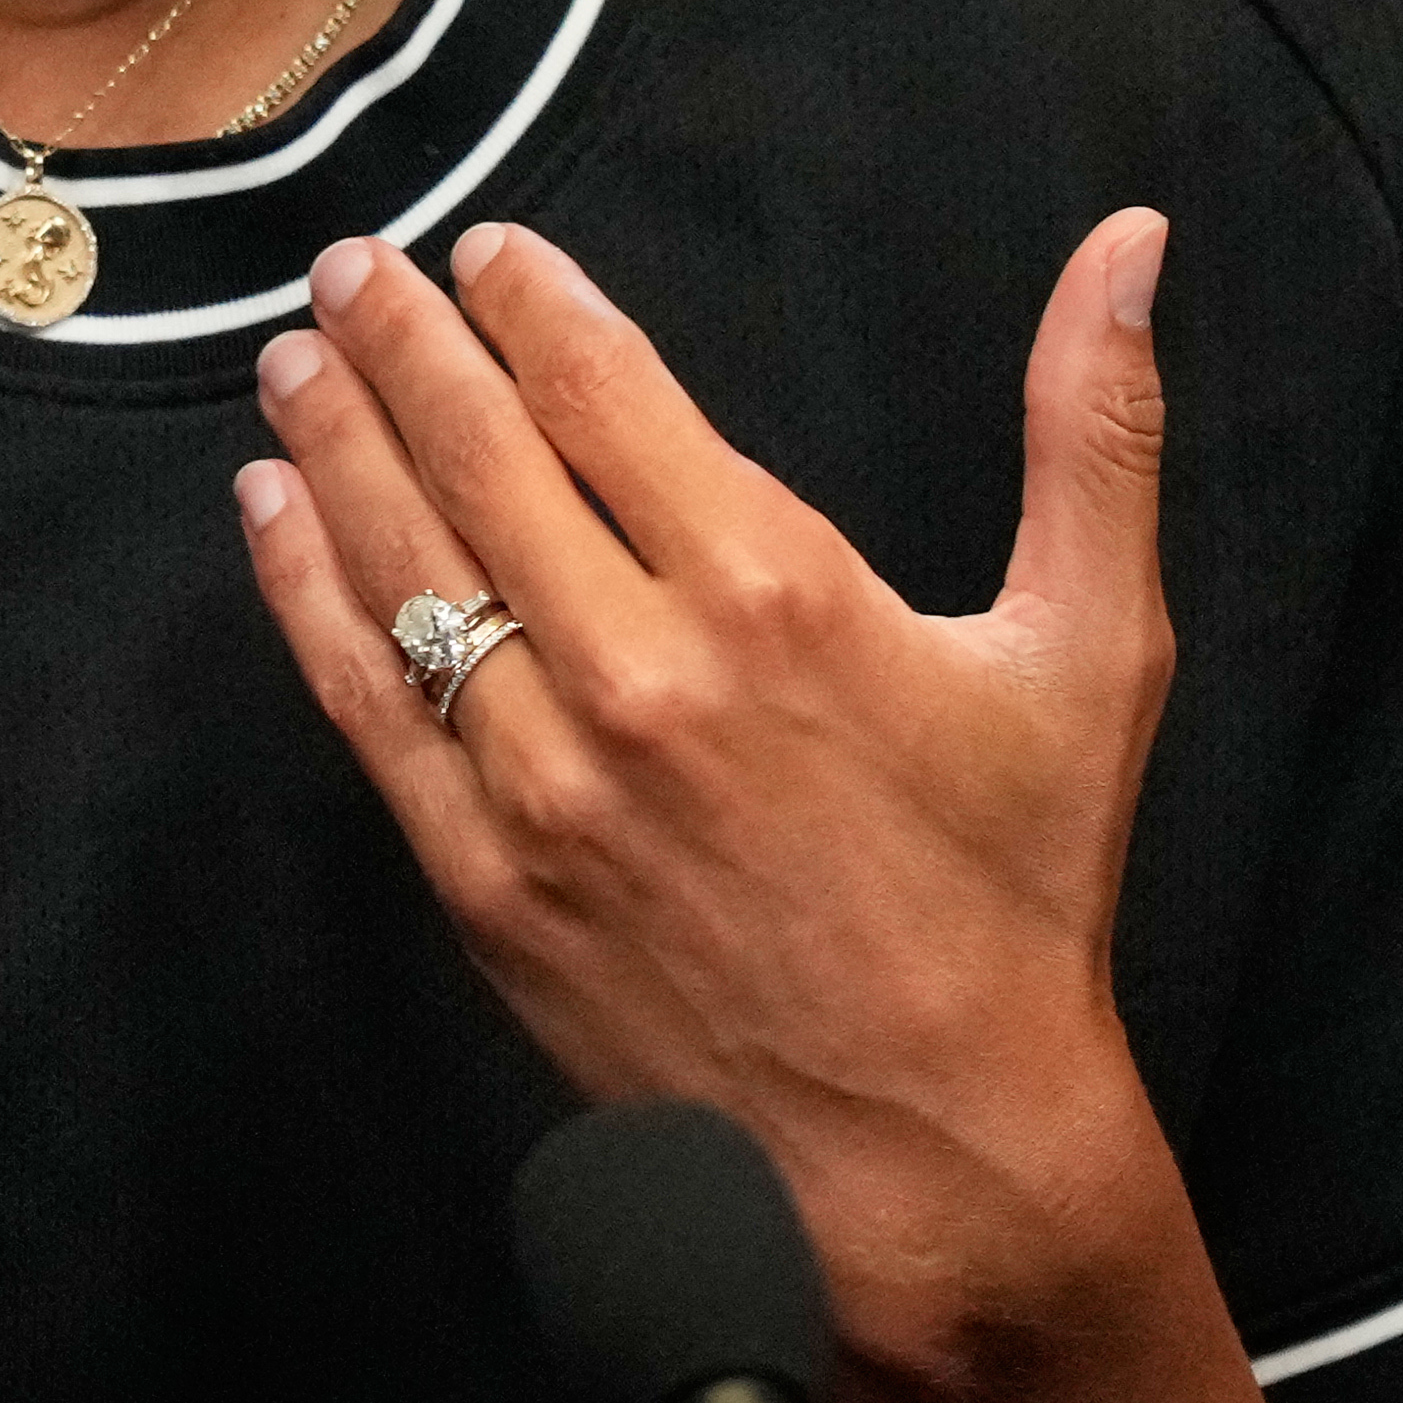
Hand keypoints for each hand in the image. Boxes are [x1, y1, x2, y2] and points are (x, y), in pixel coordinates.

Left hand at [233, 212, 1249, 1402]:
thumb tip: (1130, 243)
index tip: (482, 250)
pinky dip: (305, 592)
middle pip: (478, 454)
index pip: (603, 390)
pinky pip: (364, 702)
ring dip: (337, 444)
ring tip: (292, 360)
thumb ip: (1095, 429)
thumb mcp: (1093, 647)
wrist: (933, 1159)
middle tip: (344, 269)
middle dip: (398, 343)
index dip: (527, 301)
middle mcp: (641, 671)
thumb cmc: (1015, 897)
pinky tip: (272, 512)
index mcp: (775, 592)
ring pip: (404, 565)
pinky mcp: (486, 879)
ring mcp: (546, 780)